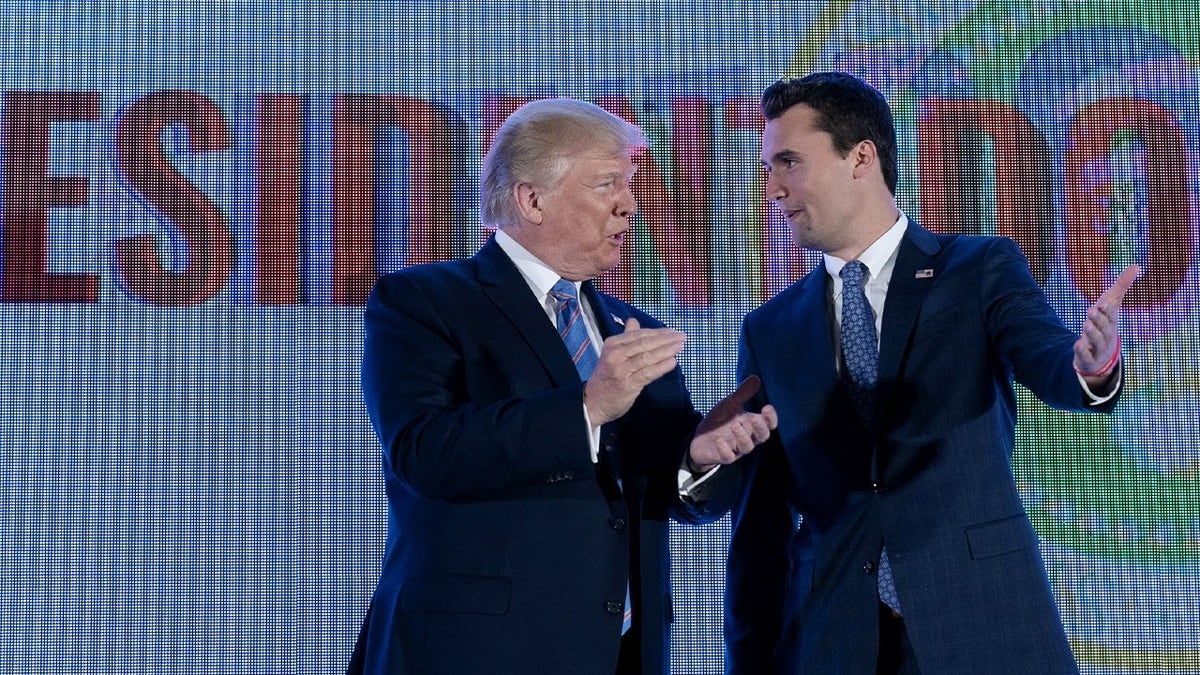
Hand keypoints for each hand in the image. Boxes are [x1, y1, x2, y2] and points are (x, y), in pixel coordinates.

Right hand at [584, 317, 685, 424]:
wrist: (593, 401)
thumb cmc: (606, 376)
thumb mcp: (612, 353)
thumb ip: (625, 337)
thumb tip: (633, 321)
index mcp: (612, 344)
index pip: (639, 334)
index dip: (658, 332)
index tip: (673, 331)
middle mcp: (615, 355)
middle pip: (645, 344)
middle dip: (666, 339)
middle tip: (682, 336)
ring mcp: (621, 370)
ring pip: (648, 357)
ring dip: (667, 351)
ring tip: (680, 346)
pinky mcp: (627, 385)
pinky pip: (648, 373)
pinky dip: (661, 367)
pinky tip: (673, 362)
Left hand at [687, 376, 778, 472]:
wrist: (701, 438)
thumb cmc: (720, 421)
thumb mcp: (730, 404)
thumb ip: (742, 394)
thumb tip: (755, 378)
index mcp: (752, 425)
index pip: (768, 424)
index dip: (771, 418)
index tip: (766, 407)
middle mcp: (748, 437)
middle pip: (762, 437)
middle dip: (760, 428)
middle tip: (755, 418)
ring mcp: (736, 448)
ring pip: (747, 447)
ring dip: (743, 437)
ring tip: (735, 425)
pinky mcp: (723, 456)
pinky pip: (728, 457)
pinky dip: (725, 449)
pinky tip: (719, 440)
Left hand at [1073, 264, 1139, 385]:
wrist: (1102, 356)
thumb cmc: (1106, 325)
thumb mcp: (1111, 305)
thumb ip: (1121, 286)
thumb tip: (1136, 266)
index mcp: (1111, 322)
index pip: (1111, 315)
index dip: (1108, 310)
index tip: (1105, 303)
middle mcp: (1106, 335)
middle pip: (1103, 327)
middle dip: (1098, 320)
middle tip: (1091, 311)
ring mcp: (1098, 348)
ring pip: (1096, 341)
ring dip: (1091, 333)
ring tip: (1086, 324)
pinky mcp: (1088, 358)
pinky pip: (1086, 356)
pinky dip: (1083, 351)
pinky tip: (1078, 344)